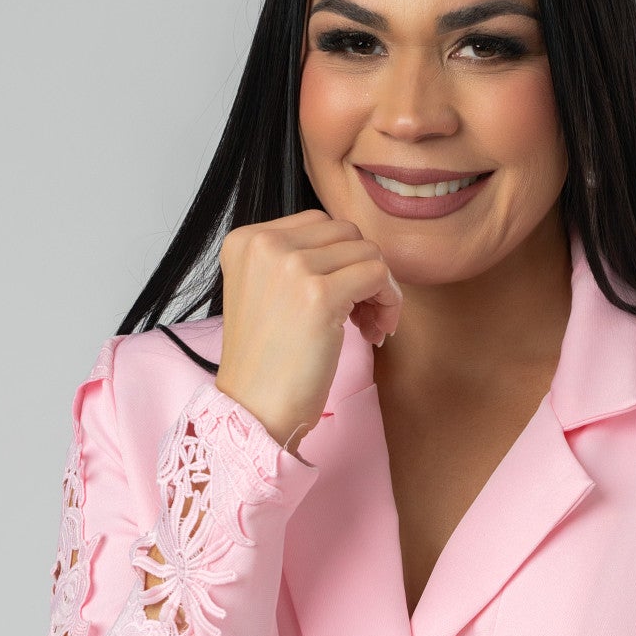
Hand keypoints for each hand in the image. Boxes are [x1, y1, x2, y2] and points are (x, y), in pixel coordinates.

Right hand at [215, 210, 402, 452]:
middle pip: (346, 233)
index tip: (343, 299)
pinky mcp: (319, 294)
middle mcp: (264, 244)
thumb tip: (357, 249)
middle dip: (362, 271)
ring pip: (367, 252)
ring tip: (368, 327)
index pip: (319, 225)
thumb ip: (295, 260)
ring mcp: (291, 266)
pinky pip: (378, 275)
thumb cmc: (267, 364)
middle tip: (361, 316)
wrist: (254, 411)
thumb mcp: (266, 292)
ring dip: (379, 289)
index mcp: (246, 240)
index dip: (342, 260)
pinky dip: (389, 302)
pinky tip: (376, 331)